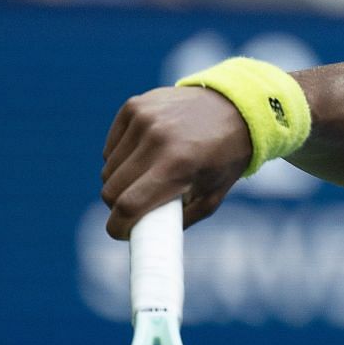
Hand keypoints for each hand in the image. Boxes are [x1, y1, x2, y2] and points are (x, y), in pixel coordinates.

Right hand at [100, 87, 252, 237]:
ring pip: (108, 168)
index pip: (128, 205)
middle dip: (120, 205)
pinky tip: (145, 154)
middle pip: (111, 189)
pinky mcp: (134, 106)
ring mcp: (143, 119)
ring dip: (121, 180)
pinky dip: (121, 157)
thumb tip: (146, 238)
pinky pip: (111, 147)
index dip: (118, 227)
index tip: (121, 232)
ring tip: (148, 176)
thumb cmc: (225, 158)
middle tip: (138, 205)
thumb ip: (179, 220)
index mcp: (178, 166)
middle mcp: (157, 139)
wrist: (235, 108)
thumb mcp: (213, 196)